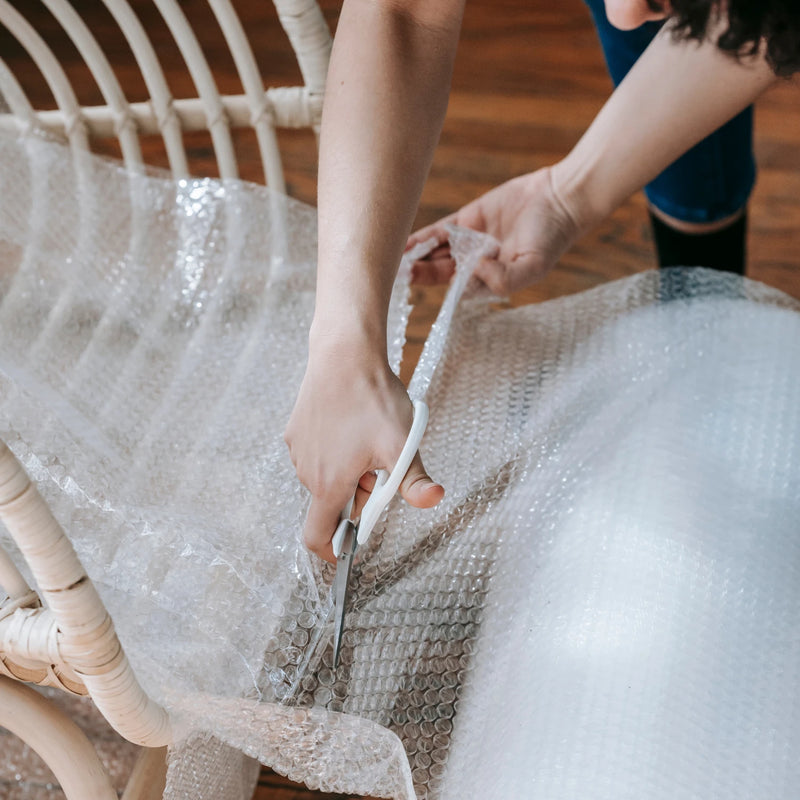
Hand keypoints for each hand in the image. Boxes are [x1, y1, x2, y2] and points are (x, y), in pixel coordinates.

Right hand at [285, 336, 443, 562]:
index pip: (317, 537)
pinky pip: (316, 454)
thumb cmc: (371, 399)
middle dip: (358, 496)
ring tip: (369, 438)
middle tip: (382, 466)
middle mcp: (306, 471)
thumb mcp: (401, 443)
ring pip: (325, 477)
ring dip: (348, 472)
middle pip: (331, 504)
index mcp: (329, 484)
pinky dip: (335, 452)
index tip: (350, 547)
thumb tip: (433, 500)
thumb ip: (414, 481)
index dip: (333, 550)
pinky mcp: (295, 430)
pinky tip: (352, 424)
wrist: (343, 354)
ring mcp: (298, 450)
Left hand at [408, 166, 582, 294]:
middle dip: (420, 276)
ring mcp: (470, 241)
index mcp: (492, 281)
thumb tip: (470, 273)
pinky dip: (422, 237)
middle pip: (442, 274)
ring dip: (416, 258)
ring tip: (394, 261)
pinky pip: (439, 231)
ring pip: (436, 253)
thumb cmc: (552, 238)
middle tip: (398, 276)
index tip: (422, 291)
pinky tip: (404, 244)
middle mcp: (478, 264)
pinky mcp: (468, 218)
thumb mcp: (532, 268)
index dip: (441, 291)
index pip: (459, 290)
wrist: (560, 198)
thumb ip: (503, 280)